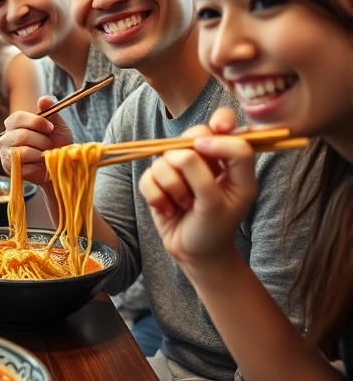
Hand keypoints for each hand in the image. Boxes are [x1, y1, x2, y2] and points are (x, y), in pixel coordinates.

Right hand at [0, 96, 73, 183]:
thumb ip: (51, 110)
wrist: (58, 165)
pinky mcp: (8, 168)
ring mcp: (5, 152)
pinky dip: (36, 166)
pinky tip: (38, 165)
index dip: (36, 122)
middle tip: (49, 145)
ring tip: (44, 155)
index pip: (18, 118)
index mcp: (14, 122)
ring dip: (40, 154)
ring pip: (22, 152)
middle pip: (21, 135)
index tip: (51, 128)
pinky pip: (23, 166)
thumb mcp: (58, 125)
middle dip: (42, 141)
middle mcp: (5, 136)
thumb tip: (43, 100)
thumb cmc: (56, 143)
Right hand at [138, 108, 257, 267]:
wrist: (194, 253)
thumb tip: (191, 145)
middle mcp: (206, 158)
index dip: (218, 127)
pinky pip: (148, 176)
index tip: (204, 144)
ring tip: (185, 204)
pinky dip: (156, 196)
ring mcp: (180, 167)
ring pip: (165, 158)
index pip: (227, 128)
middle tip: (194, 185)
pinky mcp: (158, 179)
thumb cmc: (214, 228)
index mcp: (231, 159)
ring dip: (172, 187)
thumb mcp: (217, 202)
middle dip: (187, 162)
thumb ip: (203, 172)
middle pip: (192, 134)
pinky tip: (168, 209)